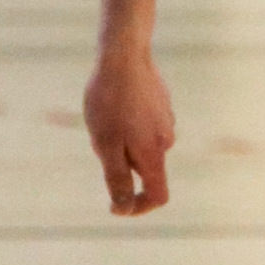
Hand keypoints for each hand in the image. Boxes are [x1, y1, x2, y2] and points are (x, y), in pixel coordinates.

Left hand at [84, 44, 174, 215]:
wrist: (123, 55)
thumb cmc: (110, 101)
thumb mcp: (106, 145)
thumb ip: (117, 179)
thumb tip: (123, 209)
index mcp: (153, 154)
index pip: (158, 196)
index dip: (139, 208)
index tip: (116, 207)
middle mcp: (166, 140)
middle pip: (145, 168)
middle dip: (121, 163)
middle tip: (98, 137)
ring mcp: (166, 119)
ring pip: (141, 144)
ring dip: (122, 140)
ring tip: (104, 116)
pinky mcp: (160, 103)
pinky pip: (143, 124)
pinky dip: (128, 122)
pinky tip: (114, 101)